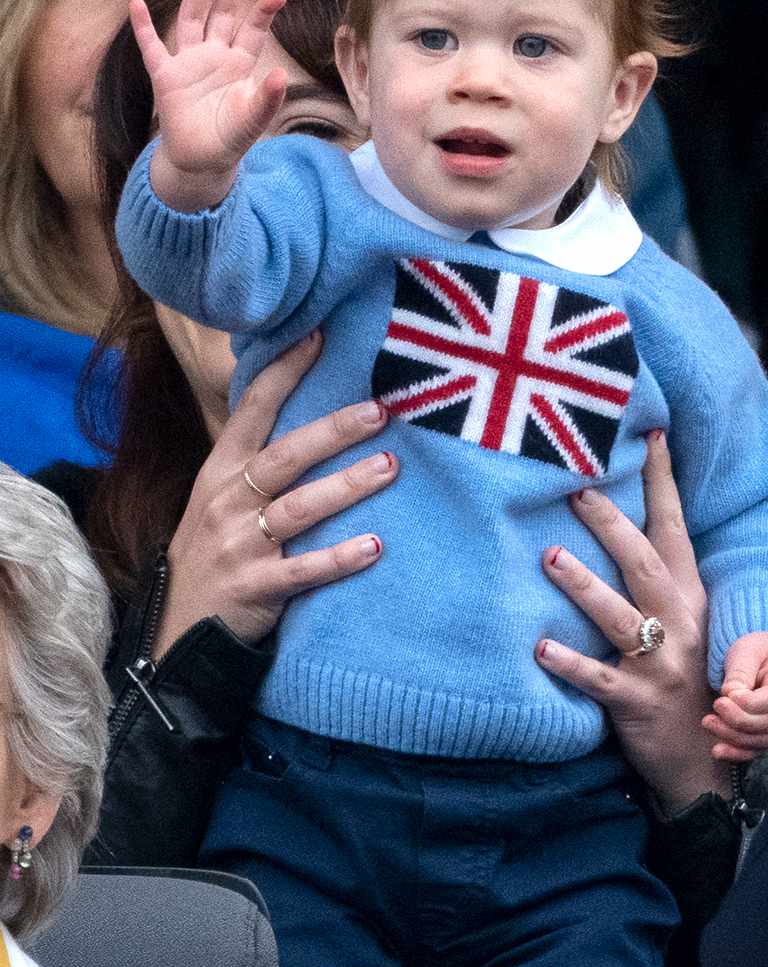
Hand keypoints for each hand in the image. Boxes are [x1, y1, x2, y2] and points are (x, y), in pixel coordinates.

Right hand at [130, 0, 287, 210]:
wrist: (200, 161)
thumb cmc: (230, 140)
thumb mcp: (252, 121)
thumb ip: (267, 99)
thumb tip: (280, 75)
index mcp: (239, 66)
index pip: (252, 32)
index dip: (263, 13)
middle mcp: (214, 57)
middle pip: (222, 16)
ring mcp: (188, 64)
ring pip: (191, 21)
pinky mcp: (165, 76)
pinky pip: (152, 47)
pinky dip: (143, 27)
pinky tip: (137, 4)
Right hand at [153, 330, 397, 657]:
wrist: (178, 629)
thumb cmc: (213, 551)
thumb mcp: (218, 497)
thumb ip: (256, 459)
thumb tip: (308, 410)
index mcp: (221, 471)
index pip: (252, 411)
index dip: (283, 373)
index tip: (318, 336)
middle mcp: (229, 501)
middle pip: (285, 456)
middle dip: (333, 431)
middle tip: (379, 411)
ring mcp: (240, 545)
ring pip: (299, 508)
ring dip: (346, 486)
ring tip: (389, 468)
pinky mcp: (256, 587)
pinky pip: (304, 570)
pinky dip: (340, 558)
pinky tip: (375, 546)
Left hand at [536, 431, 744, 813]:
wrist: (704, 759)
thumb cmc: (683, 678)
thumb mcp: (682, 623)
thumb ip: (656, 579)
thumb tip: (618, 523)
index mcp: (690, 597)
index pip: (674, 529)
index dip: (662, 482)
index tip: (650, 436)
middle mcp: (681, 623)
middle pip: (644, 563)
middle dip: (610, 525)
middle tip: (575, 491)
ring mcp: (661, 665)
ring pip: (621, 617)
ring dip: (583, 585)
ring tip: (550, 557)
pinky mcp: (638, 702)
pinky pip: (600, 679)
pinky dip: (571, 663)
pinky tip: (540, 648)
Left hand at [703, 632, 767, 759]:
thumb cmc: (759, 651)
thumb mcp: (748, 650)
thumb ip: (741, 671)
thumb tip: (730, 695)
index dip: (750, 703)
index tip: (725, 696)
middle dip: (739, 720)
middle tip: (715, 707)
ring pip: (765, 741)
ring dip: (734, 737)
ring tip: (709, 723)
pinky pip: (760, 750)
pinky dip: (739, 753)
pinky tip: (718, 750)